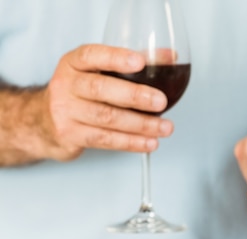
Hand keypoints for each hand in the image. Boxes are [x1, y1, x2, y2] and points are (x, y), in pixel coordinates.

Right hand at [18, 44, 172, 161]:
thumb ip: (131, 63)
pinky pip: (104, 140)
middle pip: (100, 89)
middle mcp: (66, 84)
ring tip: (165, 127)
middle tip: (161, 101)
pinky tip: (149, 142)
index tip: (140, 61)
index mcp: (73, 63)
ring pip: (106, 118)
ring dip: (140, 124)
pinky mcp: (69, 134)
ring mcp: (65, 111)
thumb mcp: (97, 71)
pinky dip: (131, 142)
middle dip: (134, 96)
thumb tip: (170, 57)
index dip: (115, 58)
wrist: (43, 121)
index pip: (91, 56)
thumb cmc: (81, 93)